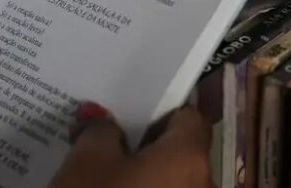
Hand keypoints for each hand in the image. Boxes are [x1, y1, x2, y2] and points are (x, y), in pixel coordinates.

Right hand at [50, 102, 212, 187]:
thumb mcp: (86, 161)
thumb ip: (100, 131)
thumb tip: (105, 123)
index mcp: (189, 157)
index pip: (189, 117)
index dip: (161, 111)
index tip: (129, 114)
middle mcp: (204, 187)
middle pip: (181, 156)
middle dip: (146, 150)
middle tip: (108, 144)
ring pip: (170, 187)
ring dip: (143, 181)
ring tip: (101, 180)